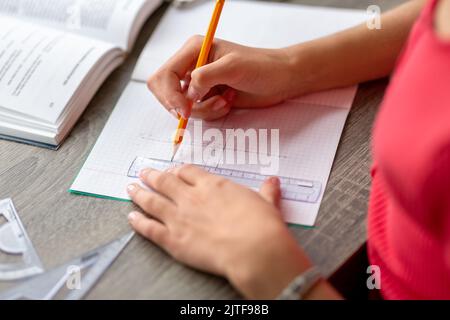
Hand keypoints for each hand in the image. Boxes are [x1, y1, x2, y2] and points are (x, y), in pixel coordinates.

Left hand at [126, 165, 311, 298]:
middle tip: (143, 172)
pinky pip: (150, 228)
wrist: (254, 249)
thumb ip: (266, 192)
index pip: (188, 172)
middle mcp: (191, 197)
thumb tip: (273, 182)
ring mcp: (179, 217)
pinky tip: (131, 217)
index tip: (173, 171)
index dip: (178, 170)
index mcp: (212, 185)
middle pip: (165, 182)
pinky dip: (138, 222)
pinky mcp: (173, 240)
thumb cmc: (261, 225)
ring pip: (152, 201)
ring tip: (131, 188)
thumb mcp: (266, 203)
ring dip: (140, 193)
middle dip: (153, 176)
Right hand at [147, 36, 298, 120]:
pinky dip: (212, 113)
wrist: (280, 80)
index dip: (169, 95)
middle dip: (182, 105)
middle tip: (201, 108)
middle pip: (166, 92)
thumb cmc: (261, 66)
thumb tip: (188, 93)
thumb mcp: (232, 67)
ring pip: (183, 107)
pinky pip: (198, 113)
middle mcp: (192, 66)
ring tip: (224, 100)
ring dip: (204, 110)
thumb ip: (205, 76)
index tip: (184, 109)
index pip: (165, 75)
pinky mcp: (208, 97)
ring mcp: (199, 83)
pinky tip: (228, 102)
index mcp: (193, 50)